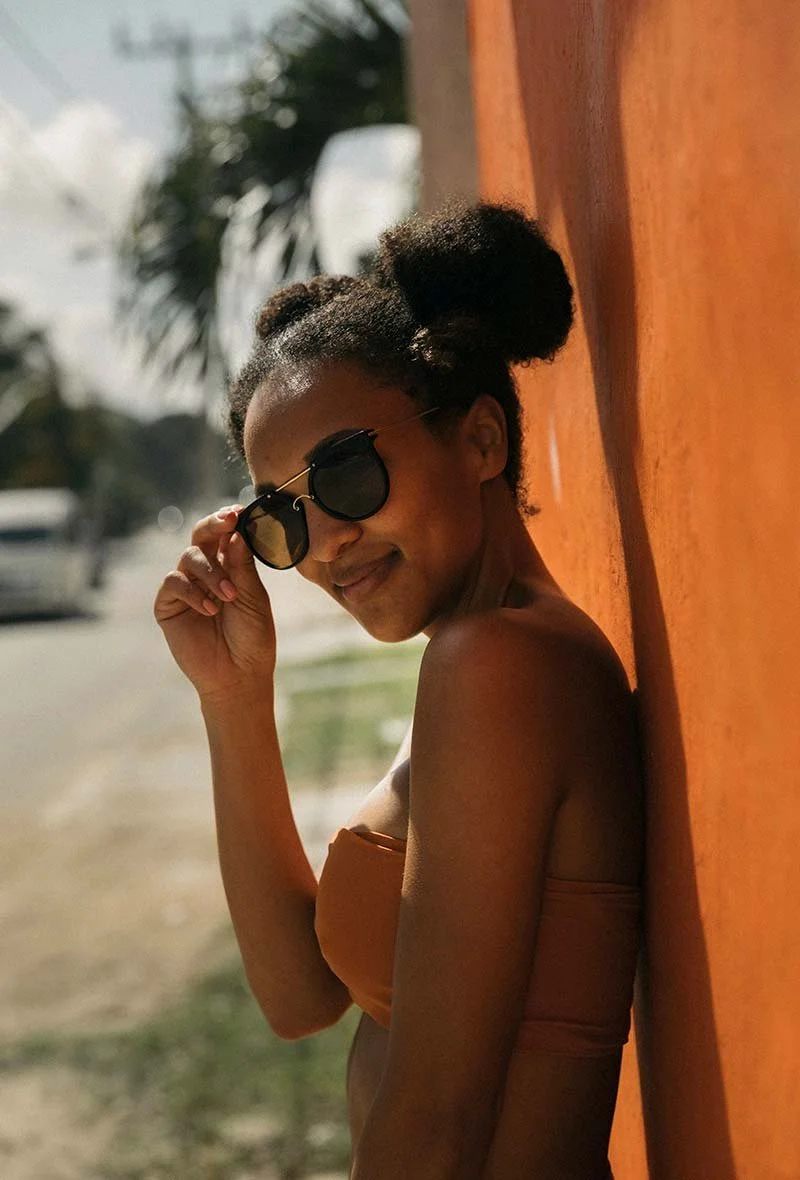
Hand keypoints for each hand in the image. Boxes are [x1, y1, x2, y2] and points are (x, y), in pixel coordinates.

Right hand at [154, 505, 277, 700]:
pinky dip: (191, 591)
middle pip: (201, 535)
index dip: (229, 520)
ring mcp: (186, 588)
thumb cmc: (252, 638)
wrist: (239, 676)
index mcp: (230, 566)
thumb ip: (242, 567)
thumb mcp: (253, 599)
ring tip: (229, 596)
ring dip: (211, 572)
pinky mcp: (168, 606)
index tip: (239, 512)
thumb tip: (236, 533)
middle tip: (229, 522)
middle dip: (213, 525)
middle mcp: (206, 572)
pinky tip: (209, 610)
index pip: (225, 534)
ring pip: (189, 557)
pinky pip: (173, 582)